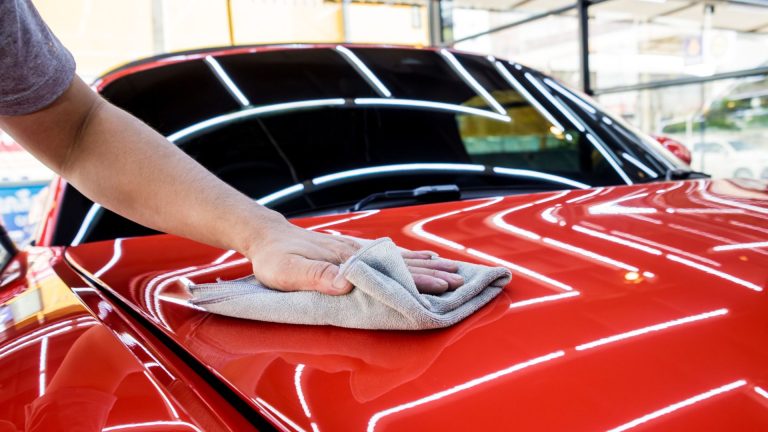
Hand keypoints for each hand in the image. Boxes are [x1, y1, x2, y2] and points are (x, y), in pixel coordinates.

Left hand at [246, 221, 463, 294]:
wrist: (267, 236)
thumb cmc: (275, 258)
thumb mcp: (287, 271)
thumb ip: (315, 277)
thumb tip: (346, 282)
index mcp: (347, 260)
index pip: (390, 272)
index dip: (418, 281)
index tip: (443, 287)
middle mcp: (357, 252)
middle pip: (403, 264)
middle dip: (434, 273)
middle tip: (462, 281)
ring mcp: (357, 250)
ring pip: (400, 257)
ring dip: (428, 264)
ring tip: (453, 269)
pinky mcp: (353, 250)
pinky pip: (388, 254)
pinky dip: (410, 257)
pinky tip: (421, 258)